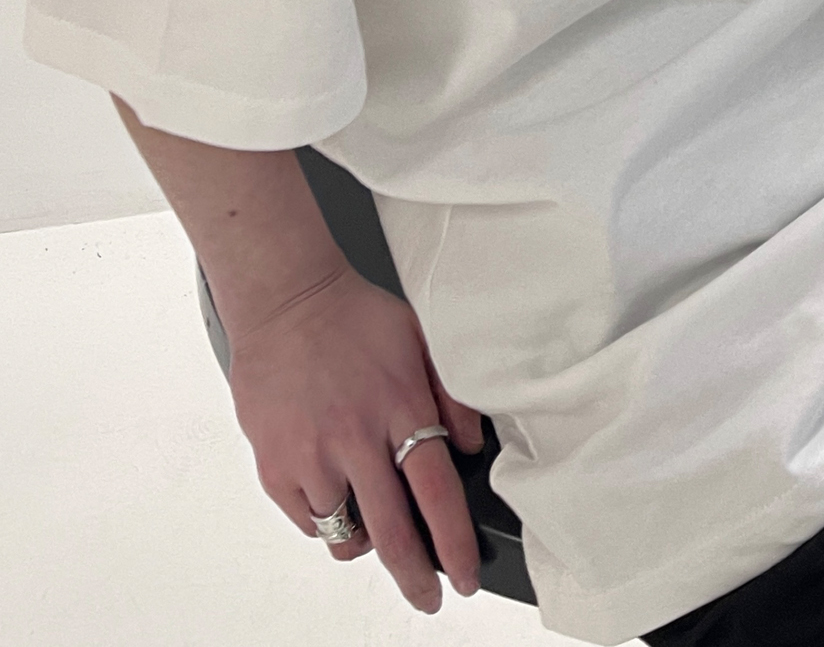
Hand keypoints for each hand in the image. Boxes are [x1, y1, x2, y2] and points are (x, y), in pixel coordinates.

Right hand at [226, 263, 487, 612]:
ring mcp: (312, 456)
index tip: (465, 576)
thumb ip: (452, 394)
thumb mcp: (420, 339)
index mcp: (398, 405)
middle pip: (393, 533)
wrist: (286, 299)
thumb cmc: (355, 317)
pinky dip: (326, 519)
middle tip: (429, 597)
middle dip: (416, 578)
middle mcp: (355, 438)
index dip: (453, 543)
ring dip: (366, 540)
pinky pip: (307, 520)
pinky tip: (335, 493)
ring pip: (346, 534)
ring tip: (375, 520)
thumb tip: (473, 444)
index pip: (436, 492)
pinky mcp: (275, 466)